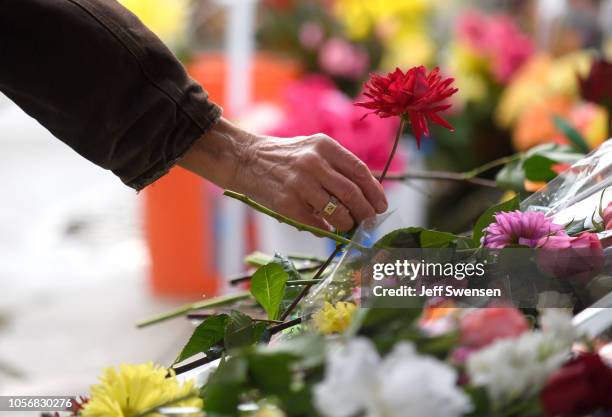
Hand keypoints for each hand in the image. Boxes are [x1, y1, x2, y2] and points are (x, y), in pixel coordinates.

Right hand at [179, 118, 387, 231]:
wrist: (245, 159)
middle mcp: (313, 162)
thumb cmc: (284, 156)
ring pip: (337, 212)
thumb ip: (336, 166)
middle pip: (352, 193)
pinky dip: (326, 230)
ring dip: (347, 224)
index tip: (380, 206)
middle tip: (369, 222)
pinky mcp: (286, 203)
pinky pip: (315, 223)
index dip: (375, 191)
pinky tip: (327, 229)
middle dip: (365, 212)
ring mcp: (299, 184)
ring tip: (347, 226)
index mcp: (324, 146)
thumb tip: (364, 195)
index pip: (359, 171)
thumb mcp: (312, 148)